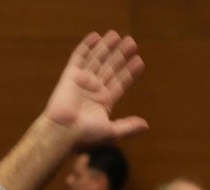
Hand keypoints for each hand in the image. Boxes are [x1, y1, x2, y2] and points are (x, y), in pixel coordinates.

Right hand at [41, 31, 147, 147]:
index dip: (129, 73)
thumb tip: (146, 126)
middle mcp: (93, 90)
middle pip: (110, 68)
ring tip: (117, 35)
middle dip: (120, 56)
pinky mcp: (70, 76)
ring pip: (97, 60)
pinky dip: (86, 47)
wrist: (62, 131)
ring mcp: (82, 82)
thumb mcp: (111, 132)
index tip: (139, 62)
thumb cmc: (85, 135)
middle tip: (132, 42)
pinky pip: (79, 57)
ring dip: (106, 48)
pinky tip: (95, 37)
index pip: (120, 83)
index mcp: (104, 102)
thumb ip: (128, 127)